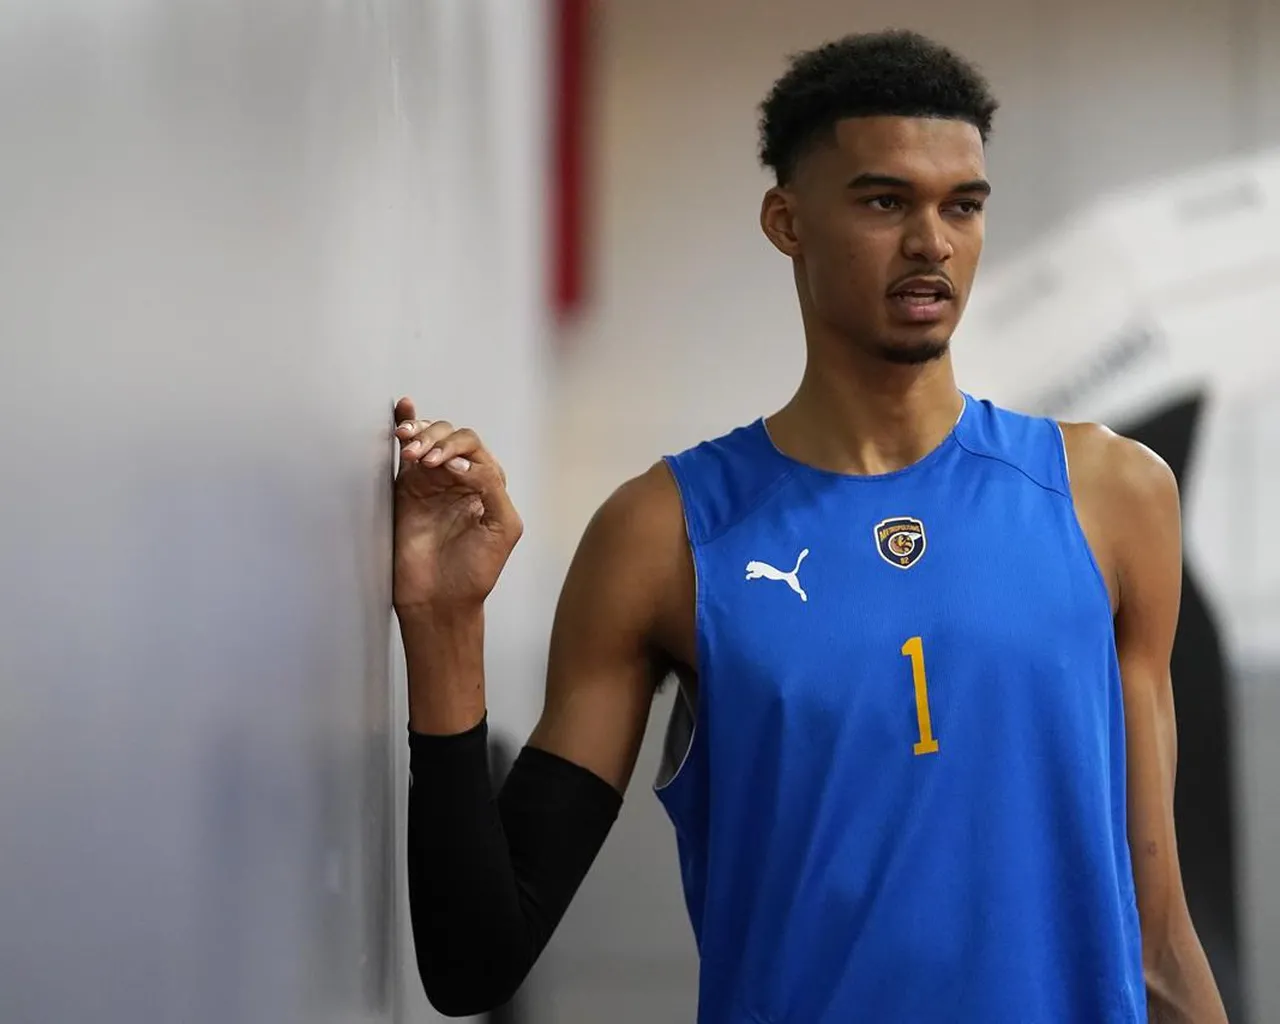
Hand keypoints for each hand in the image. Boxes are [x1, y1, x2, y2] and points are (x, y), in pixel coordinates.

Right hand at [392, 397, 522, 615]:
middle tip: (426, 459)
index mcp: (489, 484)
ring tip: (410, 446)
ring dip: (420, 435)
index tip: (449, 470)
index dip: (461, 451)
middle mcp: (462, 478)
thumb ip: (491, 488)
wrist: (439, 598)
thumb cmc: (475, 570)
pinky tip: (404, 409)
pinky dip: (406, 426)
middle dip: (438, 440)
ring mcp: (433, 481)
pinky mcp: (408, 489)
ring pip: (429, 440)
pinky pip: (407, 452)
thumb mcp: (502, 527)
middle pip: (452, 438)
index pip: (475, 450)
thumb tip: (461, 463)